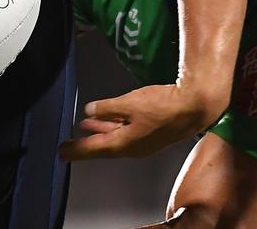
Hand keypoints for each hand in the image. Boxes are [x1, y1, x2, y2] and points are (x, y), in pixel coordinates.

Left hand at [59, 84, 218, 159]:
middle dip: (85, 144)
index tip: (62, 152)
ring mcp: (143, 140)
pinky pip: (125, 131)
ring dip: (99, 132)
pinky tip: (108, 118)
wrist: (195, 107)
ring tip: (84, 127)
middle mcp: (133, 147)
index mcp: (125, 144)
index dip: (77, 149)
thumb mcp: (130, 104)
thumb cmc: (164, 107)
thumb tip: (90, 110)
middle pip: (103, 146)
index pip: (95, 148)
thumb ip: (107, 108)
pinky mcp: (151, 132)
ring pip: (115, 137)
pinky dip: (113, 126)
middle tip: (67, 145)